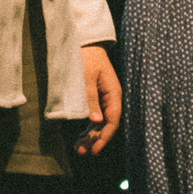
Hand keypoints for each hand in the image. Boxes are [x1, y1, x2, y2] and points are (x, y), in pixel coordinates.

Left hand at [75, 42, 121, 156]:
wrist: (83, 41)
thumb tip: (96, 121)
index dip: (105, 136)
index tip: (95, 149)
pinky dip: (87, 128)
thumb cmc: (85, 56)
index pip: (113, 120)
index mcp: (114, 93)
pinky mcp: (96, 98)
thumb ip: (90, 98)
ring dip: (90, 136)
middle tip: (82, 152)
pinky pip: (94, 117)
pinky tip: (80, 138)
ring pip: (100, 123)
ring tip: (78, 149)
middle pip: (106, 125)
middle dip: (95, 139)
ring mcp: (104, 98)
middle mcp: (111, 98)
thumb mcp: (86, 77)